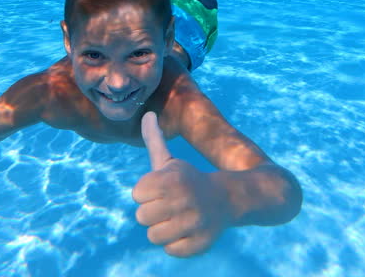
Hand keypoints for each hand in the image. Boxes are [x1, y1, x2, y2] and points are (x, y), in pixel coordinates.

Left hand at [132, 111, 230, 257]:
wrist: (228, 198)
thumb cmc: (190, 180)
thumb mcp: (171, 161)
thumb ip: (154, 140)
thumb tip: (147, 114)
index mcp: (170, 179)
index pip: (136, 194)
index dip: (147, 193)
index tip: (164, 189)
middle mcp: (182, 200)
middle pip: (141, 217)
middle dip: (154, 212)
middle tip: (172, 205)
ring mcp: (192, 224)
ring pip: (153, 236)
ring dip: (164, 229)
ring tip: (178, 218)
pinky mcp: (199, 244)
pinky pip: (171, 250)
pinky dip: (178, 243)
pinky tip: (189, 230)